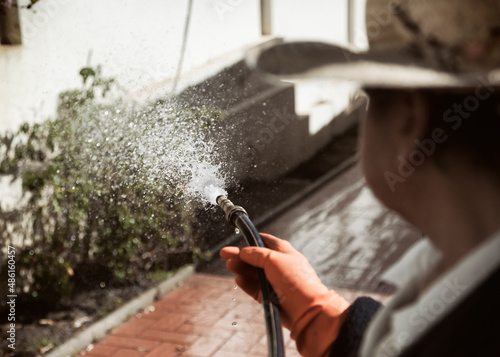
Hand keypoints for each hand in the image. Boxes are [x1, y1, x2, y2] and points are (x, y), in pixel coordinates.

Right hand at [220, 233, 349, 356]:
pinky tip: (238, 279)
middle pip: (255, 257)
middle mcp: (278, 265)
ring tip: (230, 265)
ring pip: (253, 273)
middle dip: (240, 255)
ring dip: (241, 268)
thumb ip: (256, 254)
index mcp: (283, 252)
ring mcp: (273, 281)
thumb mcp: (274, 259)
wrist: (307, 310)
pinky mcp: (269, 296)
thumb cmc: (295, 281)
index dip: (250, 240)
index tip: (237, 239)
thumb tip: (244, 251)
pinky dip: (246, 283)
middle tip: (224, 254)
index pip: (264, 241)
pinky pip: (254, 288)